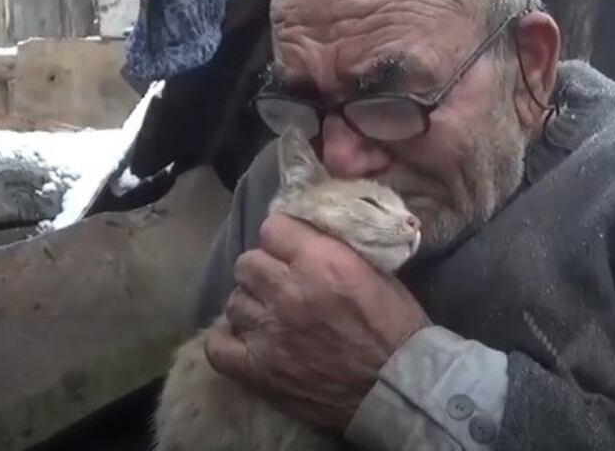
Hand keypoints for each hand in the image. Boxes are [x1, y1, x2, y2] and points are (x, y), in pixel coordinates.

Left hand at [204, 212, 429, 430]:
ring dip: (252, 304)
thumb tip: (308, 235)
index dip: (283, 237)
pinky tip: (246, 337)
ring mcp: (268, 332)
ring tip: (270, 315)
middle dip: (264, 269)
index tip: (291, 248)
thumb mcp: (375, 271)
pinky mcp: (257, 369)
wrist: (397, 386)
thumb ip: (335, 249)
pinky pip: (217, 344)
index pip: (273, 227)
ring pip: (234, 300)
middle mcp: (288, 290)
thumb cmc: (395, 326)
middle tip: (281, 283)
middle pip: (247, 262)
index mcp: (321, 261)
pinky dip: (228, 338)